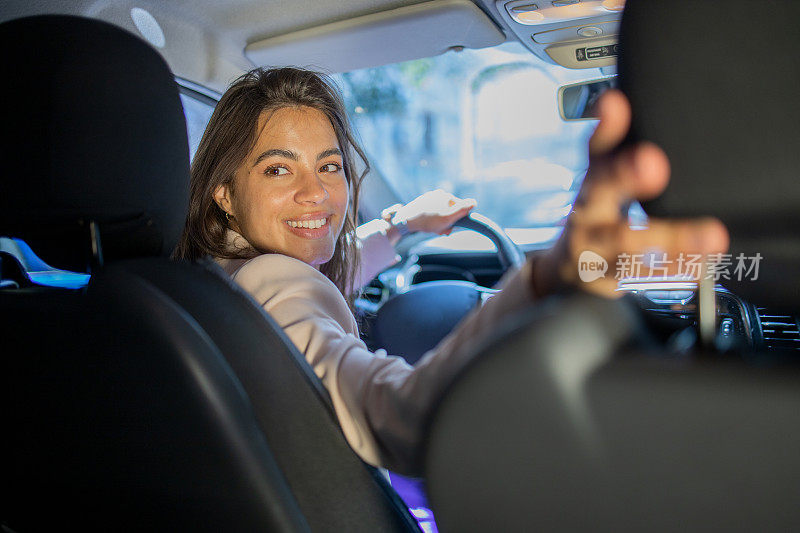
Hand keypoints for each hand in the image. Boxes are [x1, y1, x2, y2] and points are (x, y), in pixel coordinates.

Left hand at [385, 189, 476, 235]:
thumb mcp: (448, 218)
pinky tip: (426, 226)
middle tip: (440, 230)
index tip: (450, 225)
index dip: (458, 219)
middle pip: (450, 211)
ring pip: (441, 214)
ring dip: (440, 223)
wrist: (405, 221)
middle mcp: (438, 194)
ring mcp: (429, 199)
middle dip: (448, 222)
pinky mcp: (421, 205)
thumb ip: (462, 210)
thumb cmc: (427, 220)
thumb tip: (474, 202)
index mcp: (445, 196)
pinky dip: (432, 221)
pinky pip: (432, 214)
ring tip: (432, 229)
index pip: (460, 208)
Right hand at [532, 90, 728, 297]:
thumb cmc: (594, 222)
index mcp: (591, 184)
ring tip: (710, 235)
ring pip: (625, 243)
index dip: (604, 129)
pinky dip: (671, 271)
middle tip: (652, 163)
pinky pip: (640, 277)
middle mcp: (586, 213)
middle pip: (599, 190)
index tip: (615, 104)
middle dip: (624, 175)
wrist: (563, 275)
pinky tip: (697, 264)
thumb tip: (628, 101)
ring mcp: (592, 249)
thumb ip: (617, 149)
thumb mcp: (601, 185)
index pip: (594, 150)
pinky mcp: (605, 279)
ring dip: (668, 238)